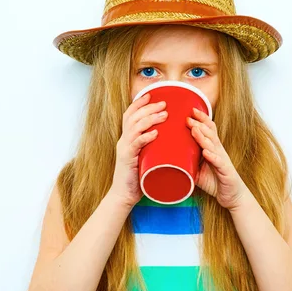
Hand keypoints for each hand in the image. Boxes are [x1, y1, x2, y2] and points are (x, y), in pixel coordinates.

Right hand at [109, 93, 167, 207]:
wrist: (124, 195)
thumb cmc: (137, 177)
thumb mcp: (144, 157)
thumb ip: (152, 147)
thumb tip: (168, 138)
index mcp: (126, 138)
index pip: (129, 115)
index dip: (139, 103)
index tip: (151, 95)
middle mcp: (123, 140)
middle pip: (133, 117)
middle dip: (149, 108)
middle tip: (164, 103)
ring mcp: (124, 149)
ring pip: (135, 127)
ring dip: (150, 119)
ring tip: (164, 114)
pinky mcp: (127, 159)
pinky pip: (135, 145)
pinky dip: (146, 137)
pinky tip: (155, 133)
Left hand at [186, 108, 248, 210]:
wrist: (231, 196)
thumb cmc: (216, 181)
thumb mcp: (198, 171)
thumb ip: (186, 164)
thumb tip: (168, 160)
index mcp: (213, 148)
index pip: (208, 129)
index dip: (201, 119)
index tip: (190, 111)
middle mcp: (218, 150)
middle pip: (210, 133)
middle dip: (199, 124)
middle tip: (188, 118)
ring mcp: (222, 159)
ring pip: (213, 144)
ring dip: (203, 137)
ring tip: (194, 130)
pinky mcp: (225, 171)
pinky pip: (218, 162)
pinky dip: (212, 156)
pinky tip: (206, 152)